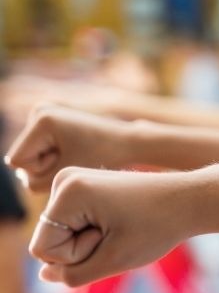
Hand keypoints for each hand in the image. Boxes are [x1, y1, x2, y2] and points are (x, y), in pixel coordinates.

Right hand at [5, 105, 138, 192]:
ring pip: (30, 154)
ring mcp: (45, 112)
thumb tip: (20, 174)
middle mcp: (40, 110)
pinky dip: (54, 155)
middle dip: (45, 166)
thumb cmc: (101, 157)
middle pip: (22, 157)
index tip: (67, 161)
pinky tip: (73, 149)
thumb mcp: (64, 174)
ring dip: (50, 162)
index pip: (17, 161)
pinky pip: (38, 148)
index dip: (40, 170)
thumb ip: (33, 182)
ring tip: (75, 153)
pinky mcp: (50, 118)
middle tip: (73, 157)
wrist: (127, 141)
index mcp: (42, 120)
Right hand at [29, 167, 194, 286]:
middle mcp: (64, 179)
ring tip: (123, 226)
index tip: (113, 236)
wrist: (190, 199)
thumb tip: (44, 273)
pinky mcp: (85, 187)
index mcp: (67, 190)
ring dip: (91, 241)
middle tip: (121, 231)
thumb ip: (72, 274)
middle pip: (50, 240)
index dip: (77, 256)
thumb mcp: (113, 260)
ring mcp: (74, 181)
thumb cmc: (158, 227)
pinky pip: (73, 225)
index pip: (43, 250)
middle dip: (83, 248)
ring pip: (61, 235)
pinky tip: (121, 222)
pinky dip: (96, 232)